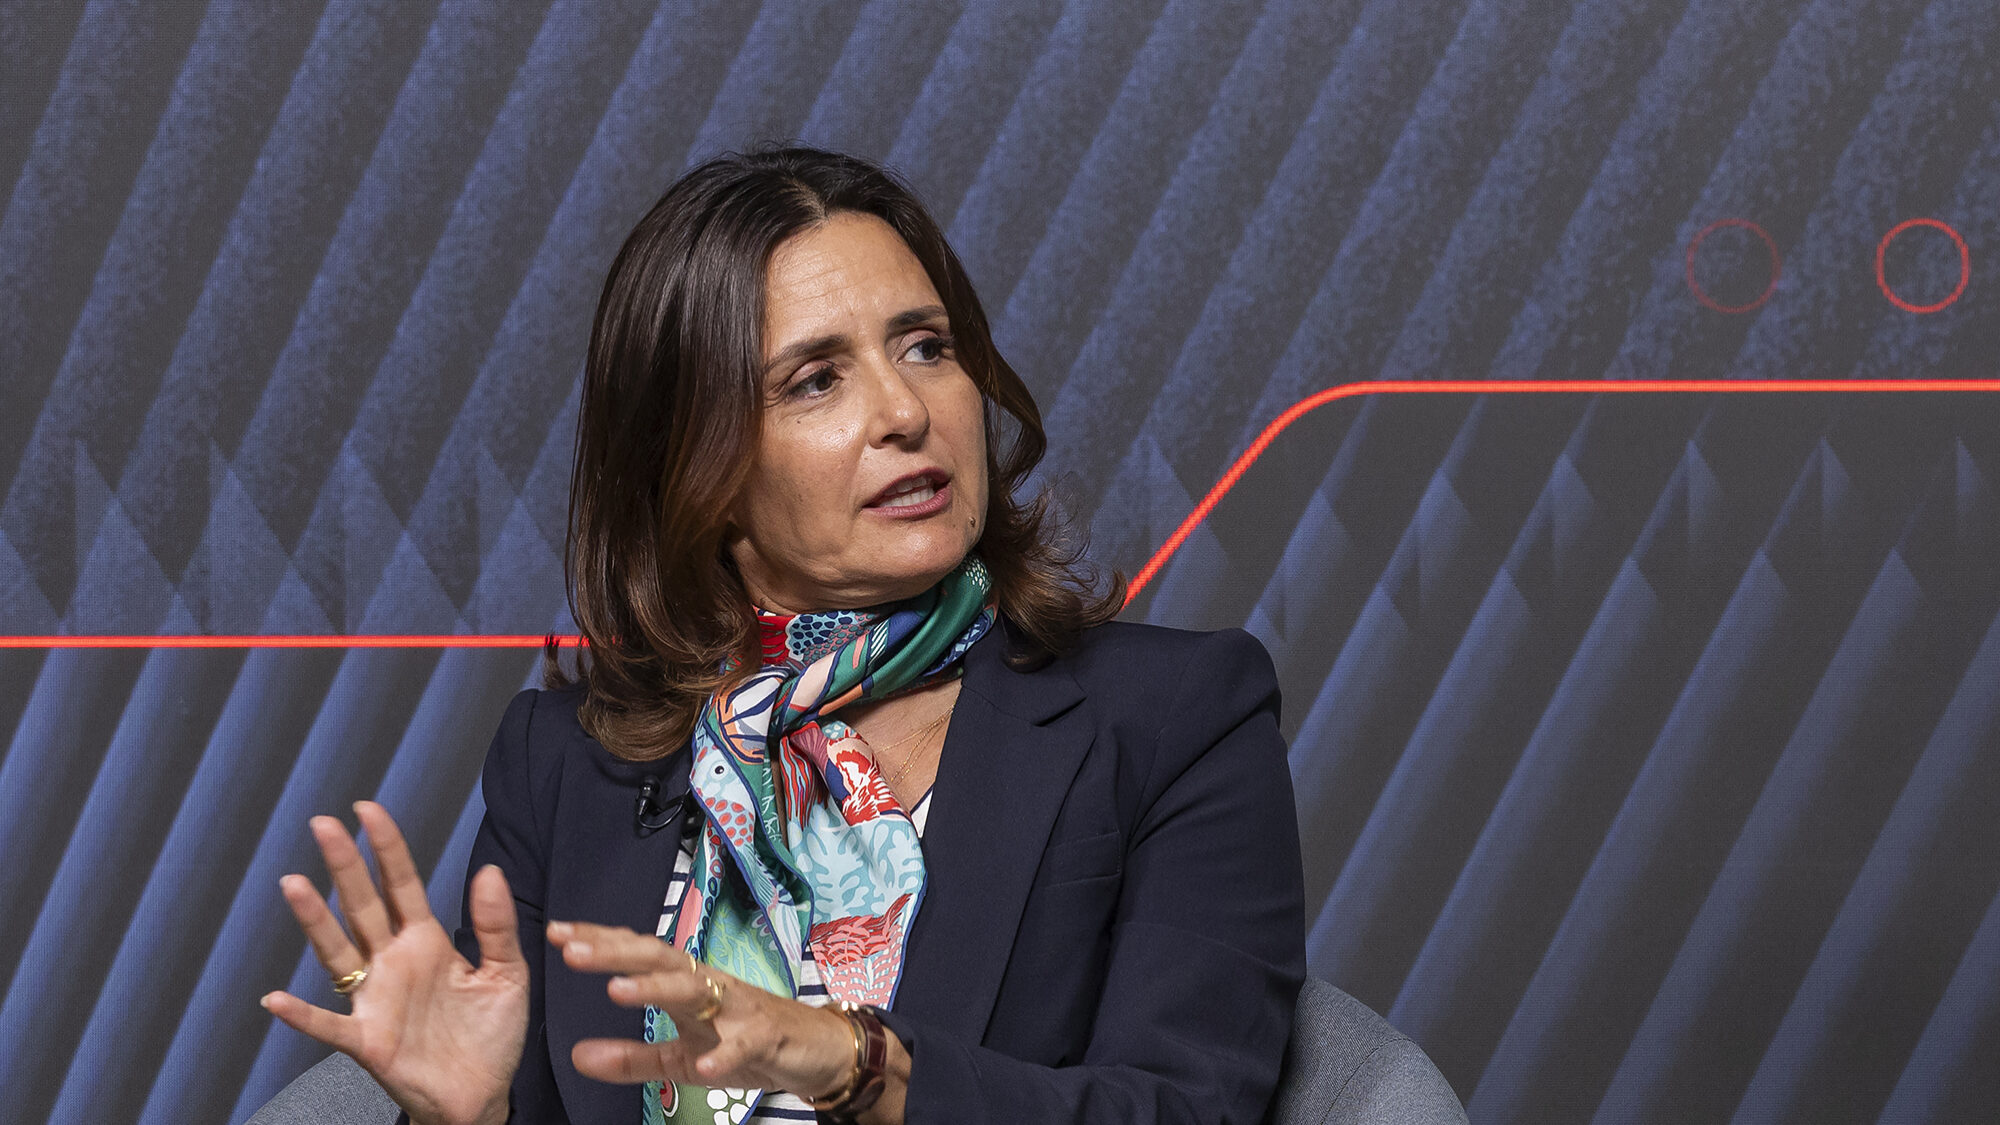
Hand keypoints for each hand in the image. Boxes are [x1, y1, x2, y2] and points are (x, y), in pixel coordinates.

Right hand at [262, 801, 528, 1124]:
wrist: (482, 1095)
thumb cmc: (491, 1034)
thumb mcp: (506, 973)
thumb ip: (497, 925)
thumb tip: (489, 870)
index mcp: (426, 941)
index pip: (401, 884)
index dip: (387, 847)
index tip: (368, 809)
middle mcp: (394, 963)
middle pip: (363, 905)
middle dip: (345, 865)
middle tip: (323, 824)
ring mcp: (376, 1000)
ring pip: (339, 951)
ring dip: (315, 920)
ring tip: (293, 885)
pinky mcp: (370, 1042)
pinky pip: (329, 1027)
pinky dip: (302, 1016)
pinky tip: (275, 1000)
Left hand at [546, 921, 854, 1099]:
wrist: (816, 1050)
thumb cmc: (746, 1043)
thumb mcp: (680, 1057)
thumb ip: (630, 1058)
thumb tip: (575, 1055)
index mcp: (686, 984)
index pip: (637, 954)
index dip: (598, 942)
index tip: (555, 932)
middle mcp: (710, 985)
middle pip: (659, 959)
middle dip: (615, 952)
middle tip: (572, 950)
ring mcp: (740, 1008)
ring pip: (697, 990)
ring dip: (657, 990)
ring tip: (618, 992)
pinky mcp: (768, 1037)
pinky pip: (744, 1044)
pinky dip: (724, 1053)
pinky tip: (702, 1063)